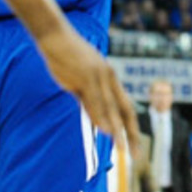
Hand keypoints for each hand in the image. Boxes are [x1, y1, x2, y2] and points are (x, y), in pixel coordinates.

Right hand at [35, 25, 140, 154]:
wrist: (55, 37)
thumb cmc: (67, 58)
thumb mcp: (81, 80)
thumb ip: (88, 99)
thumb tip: (94, 117)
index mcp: (110, 78)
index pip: (126, 106)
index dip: (132, 126)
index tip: (135, 142)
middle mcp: (109, 78)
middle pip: (124, 110)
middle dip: (132, 133)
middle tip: (136, 153)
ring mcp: (99, 77)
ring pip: (111, 108)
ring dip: (117, 130)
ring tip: (124, 148)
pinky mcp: (86, 77)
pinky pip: (96, 101)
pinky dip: (101, 117)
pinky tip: (106, 130)